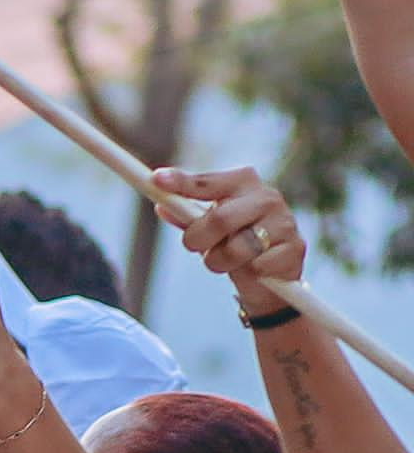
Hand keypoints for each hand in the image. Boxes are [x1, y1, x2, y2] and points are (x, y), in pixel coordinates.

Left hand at [156, 162, 308, 312]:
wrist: (269, 273)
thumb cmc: (233, 240)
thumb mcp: (206, 227)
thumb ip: (186, 216)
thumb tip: (162, 207)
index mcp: (242, 183)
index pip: (207, 182)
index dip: (181, 182)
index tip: (157, 179)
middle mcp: (267, 197)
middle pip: (219, 219)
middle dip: (198, 239)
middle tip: (194, 246)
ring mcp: (285, 222)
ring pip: (236, 249)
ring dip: (220, 262)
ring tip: (225, 260)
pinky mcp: (295, 249)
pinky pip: (257, 267)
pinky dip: (247, 273)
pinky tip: (254, 268)